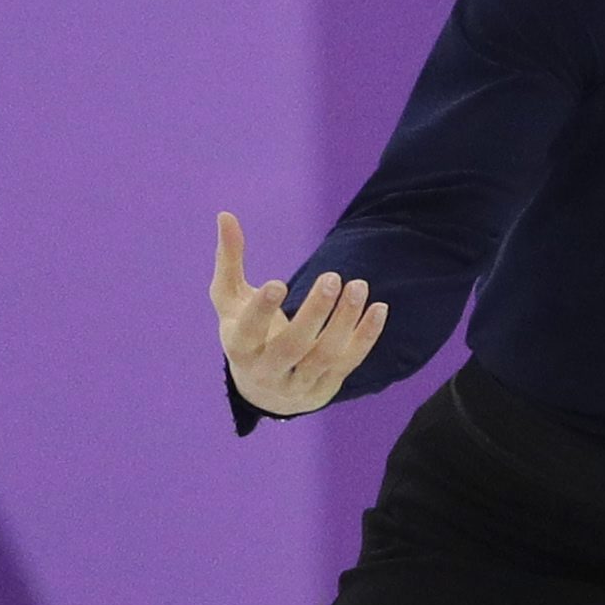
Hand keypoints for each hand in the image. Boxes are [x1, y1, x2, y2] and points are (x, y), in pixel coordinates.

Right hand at [213, 211, 386, 418]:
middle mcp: (267, 370)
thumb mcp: (230, 300)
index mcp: (239, 347)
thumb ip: (229, 260)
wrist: (265, 390)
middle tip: (331, 276)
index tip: (279, 282)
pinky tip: (379, 307)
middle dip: (314, 312)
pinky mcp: (326, 386)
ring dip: (344, 320)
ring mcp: (299, 382)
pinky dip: (366, 336)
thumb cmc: (245, 332)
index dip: (262, 310)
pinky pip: (350, 362)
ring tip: (358, 285)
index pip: (248, 332)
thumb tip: (225, 214)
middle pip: (292, 346)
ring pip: (325, 355)